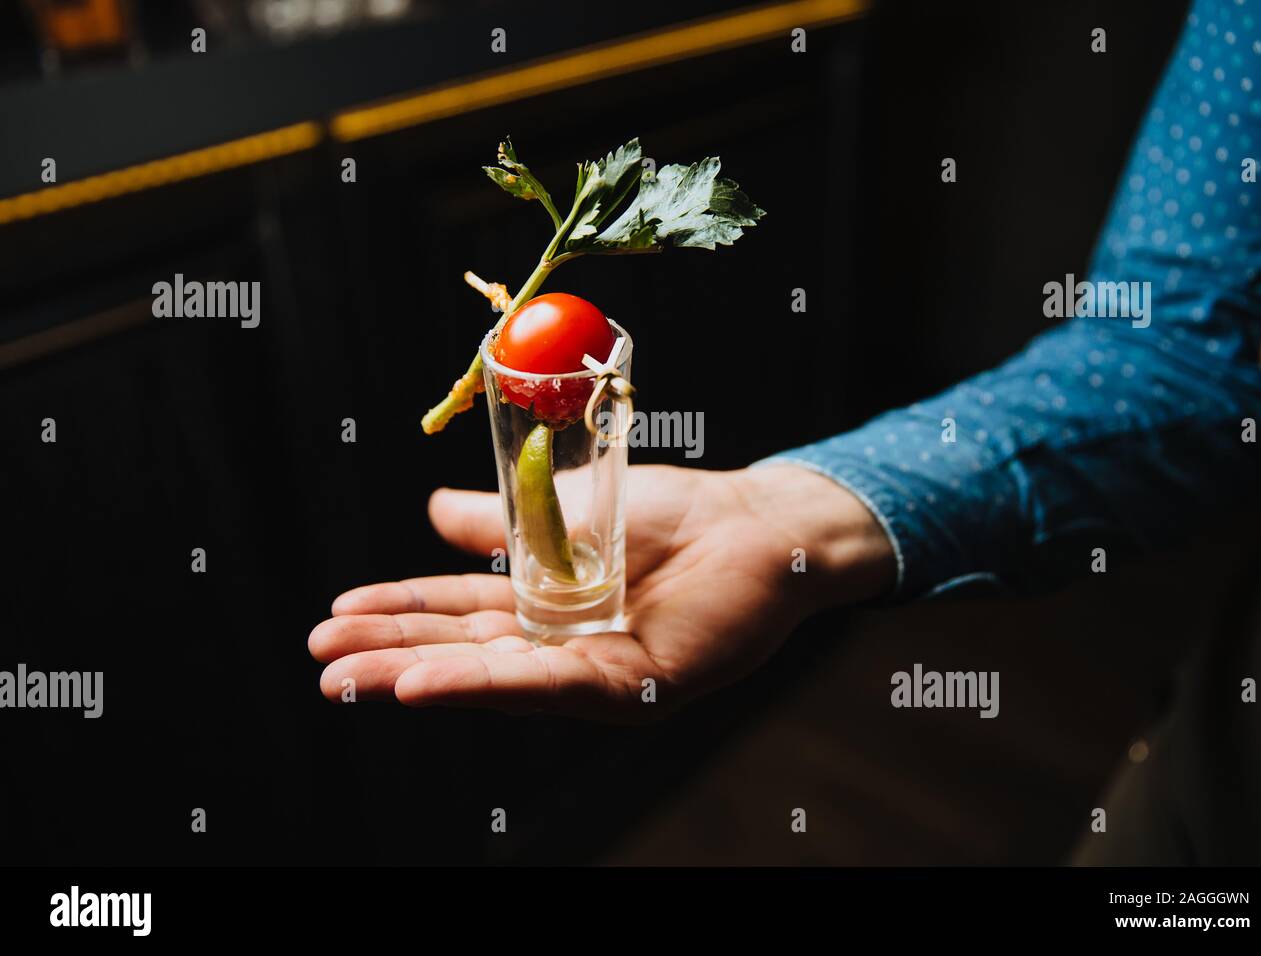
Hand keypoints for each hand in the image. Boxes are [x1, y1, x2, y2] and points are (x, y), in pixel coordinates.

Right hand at [309, 464, 893, 720]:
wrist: (754, 517)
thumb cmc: (669, 514)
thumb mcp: (560, 512)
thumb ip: (499, 524)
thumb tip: (433, 511)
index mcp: (542, 604)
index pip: (457, 612)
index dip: (399, 612)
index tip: (337, 612)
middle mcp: (561, 644)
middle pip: (465, 652)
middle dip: (391, 654)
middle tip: (321, 658)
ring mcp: (596, 669)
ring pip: (497, 678)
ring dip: (421, 677)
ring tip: (353, 679)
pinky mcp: (635, 685)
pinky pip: (553, 686)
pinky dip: (486, 685)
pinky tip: (427, 683)